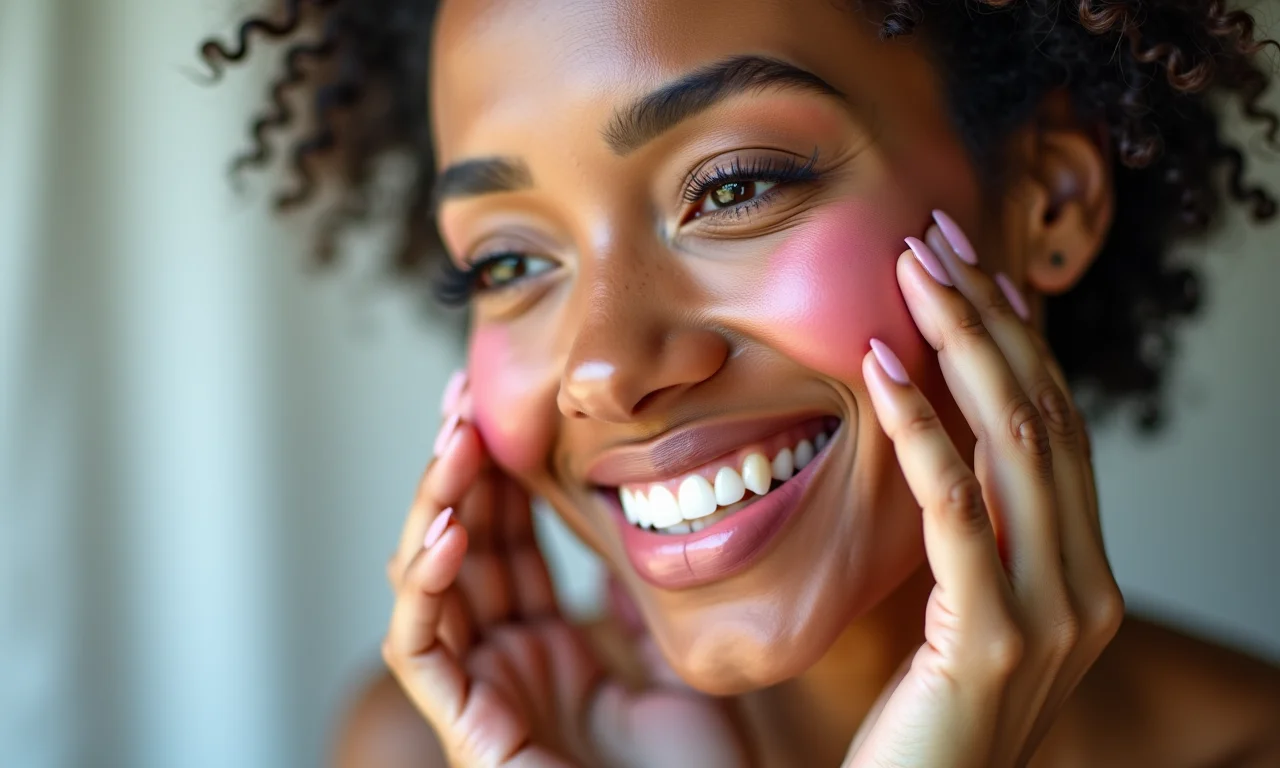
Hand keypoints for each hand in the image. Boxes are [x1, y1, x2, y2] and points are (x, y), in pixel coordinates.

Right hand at [381, 374, 745, 767]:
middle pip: (464, 550)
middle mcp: (509, 661)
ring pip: (430, 585)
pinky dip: (423, 587)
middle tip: (461, 399)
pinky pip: (424, 648)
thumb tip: (633, 530)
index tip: (497, 408)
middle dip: (458, 472)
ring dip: (435, 508)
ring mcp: (486, 692)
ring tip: (454, 441)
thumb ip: (635, 601)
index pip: (509, 543)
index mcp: (552, 645)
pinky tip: (446, 528)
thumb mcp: (672, 657)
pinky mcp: (469, 728)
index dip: (498, 477)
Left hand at [845, 214, 1124, 767]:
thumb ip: (972, 536)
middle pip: (1045, 415)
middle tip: (934, 237)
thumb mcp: (962, 612)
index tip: (970, 265)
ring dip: (962, 342)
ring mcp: (1053, 614)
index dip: (1017, 338)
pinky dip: (922, 429)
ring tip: (912, 270)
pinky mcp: (997, 639)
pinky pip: (957, 508)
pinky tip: (884, 367)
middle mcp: (1086, 585)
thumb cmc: (924, 720)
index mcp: (1081, 572)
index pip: (1055, 427)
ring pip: (1016, 442)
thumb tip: (939, 439)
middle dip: (990, 316)